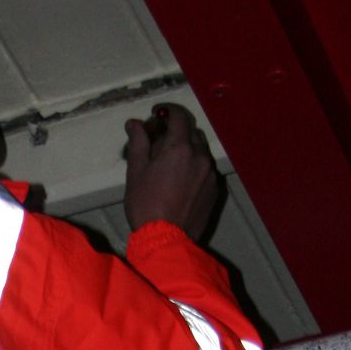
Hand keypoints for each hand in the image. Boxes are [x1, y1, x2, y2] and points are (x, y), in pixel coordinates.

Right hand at [123, 103, 218, 241]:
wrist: (166, 239)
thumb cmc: (146, 205)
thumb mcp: (136, 172)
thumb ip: (138, 142)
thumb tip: (135, 123)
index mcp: (179, 148)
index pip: (179, 115)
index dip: (168, 110)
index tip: (157, 113)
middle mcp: (200, 156)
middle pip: (191, 132)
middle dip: (176, 131)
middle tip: (158, 142)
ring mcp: (210, 173)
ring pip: (200, 151)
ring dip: (187, 150)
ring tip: (170, 164)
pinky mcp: (215, 190)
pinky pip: (206, 169)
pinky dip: (194, 167)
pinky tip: (181, 181)